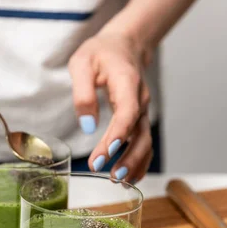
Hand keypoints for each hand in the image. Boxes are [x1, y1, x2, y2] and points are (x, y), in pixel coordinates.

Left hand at [69, 30, 152, 182]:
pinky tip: (129, 177)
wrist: (123, 45)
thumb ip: (83, 93)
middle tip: (111, 176)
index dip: (118, 135)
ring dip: (135, 163)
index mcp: (127, 83)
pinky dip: (140, 161)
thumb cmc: (100, 52)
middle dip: (128, 157)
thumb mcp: (81, 63)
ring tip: (119, 181)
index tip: (105, 155)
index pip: (127, 113)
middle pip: (140, 133)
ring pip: (145, 141)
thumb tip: (87, 127)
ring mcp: (142, 110)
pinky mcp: (139, 118)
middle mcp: (140, 99)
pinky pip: (143, 142)